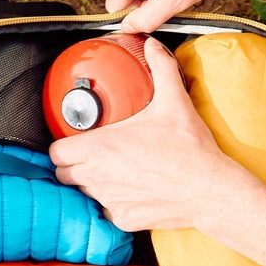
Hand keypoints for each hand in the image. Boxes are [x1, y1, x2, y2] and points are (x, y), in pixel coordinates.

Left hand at [49, 38, 240, 230]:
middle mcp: (98, 177)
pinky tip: (130, 191)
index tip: (76, 141)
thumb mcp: (174, 102)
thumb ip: (161, 68)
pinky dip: (113, 203)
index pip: (56, 152)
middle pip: (63, 174)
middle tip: (92, 155)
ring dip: (91, 183)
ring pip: (83, 193)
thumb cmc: (190, 150)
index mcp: (100, 148)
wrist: (210, 189)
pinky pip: (106, 211)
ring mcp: (109, 201)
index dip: (63, 146)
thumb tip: (153, 46)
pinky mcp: (122, 219)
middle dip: (72, 165)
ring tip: (112, 172)